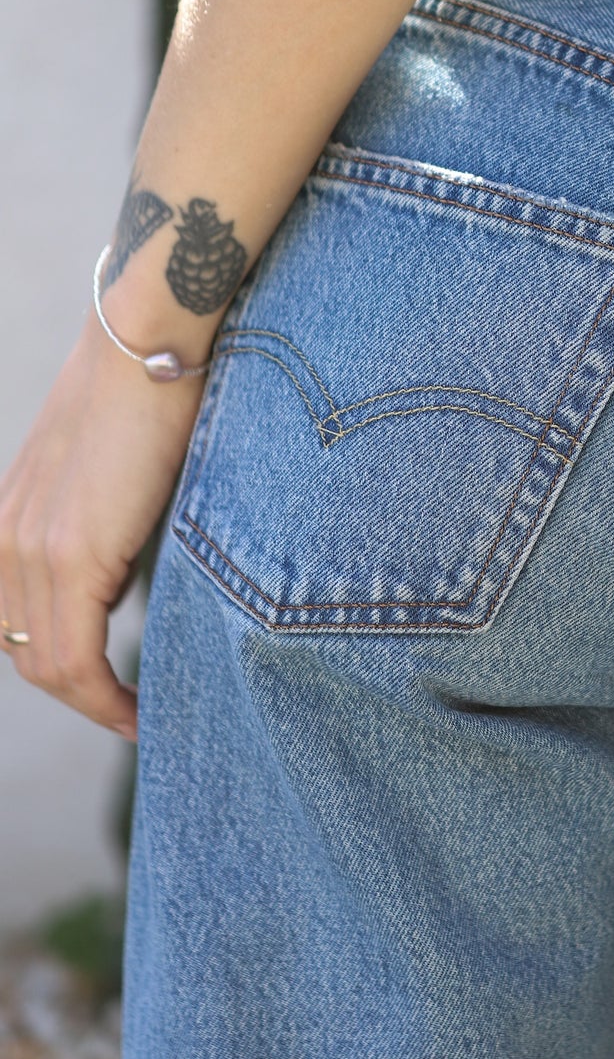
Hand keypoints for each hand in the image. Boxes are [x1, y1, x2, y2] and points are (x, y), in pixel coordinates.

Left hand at [0, 310, 203, 738]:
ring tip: (142, 718)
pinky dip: (104, 702)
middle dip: (80, 696)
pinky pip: (74, 661)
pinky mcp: (69, 556)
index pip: (16, 627)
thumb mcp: (109, 472)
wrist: (150, 341)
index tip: (113, 695)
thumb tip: (136, 571)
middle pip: (28, 655)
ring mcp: (30, 550)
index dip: (64, 673)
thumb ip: (104, 526)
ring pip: (48, 668)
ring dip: (96, 706)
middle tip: (135, 714)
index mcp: (7, 523)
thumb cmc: (153, 395)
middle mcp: (3, 540)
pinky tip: (137, 713)